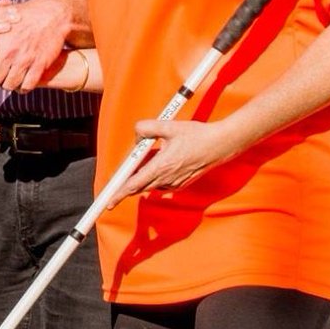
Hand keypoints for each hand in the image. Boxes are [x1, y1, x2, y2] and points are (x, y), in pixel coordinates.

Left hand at [0, 0, 82, 92]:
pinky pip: (26, 86)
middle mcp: (7, 52)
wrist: (51, 14)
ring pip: (8, 85)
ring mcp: (24, 59)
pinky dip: (24, 87)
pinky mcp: (39, 65)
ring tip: (11, 76)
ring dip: (9, 83)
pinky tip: (24, 81)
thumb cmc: (20, 15)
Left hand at [109, 118, 239, 207]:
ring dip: (143, 177)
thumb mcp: (169, 126)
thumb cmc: (196, 135)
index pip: (134, 184)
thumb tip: (137, 135)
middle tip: (116, 183)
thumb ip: (147, 128)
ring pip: (150, 185)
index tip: (109, 202)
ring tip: (148, 160)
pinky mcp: (181, 184)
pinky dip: (155, 177)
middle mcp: (167, 178)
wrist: (221, 144)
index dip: (119, 193)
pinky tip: (160, 163)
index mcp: (161, 166)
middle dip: (127, 184)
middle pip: (139, 187)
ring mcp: (175, 183)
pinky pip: (161, 184)